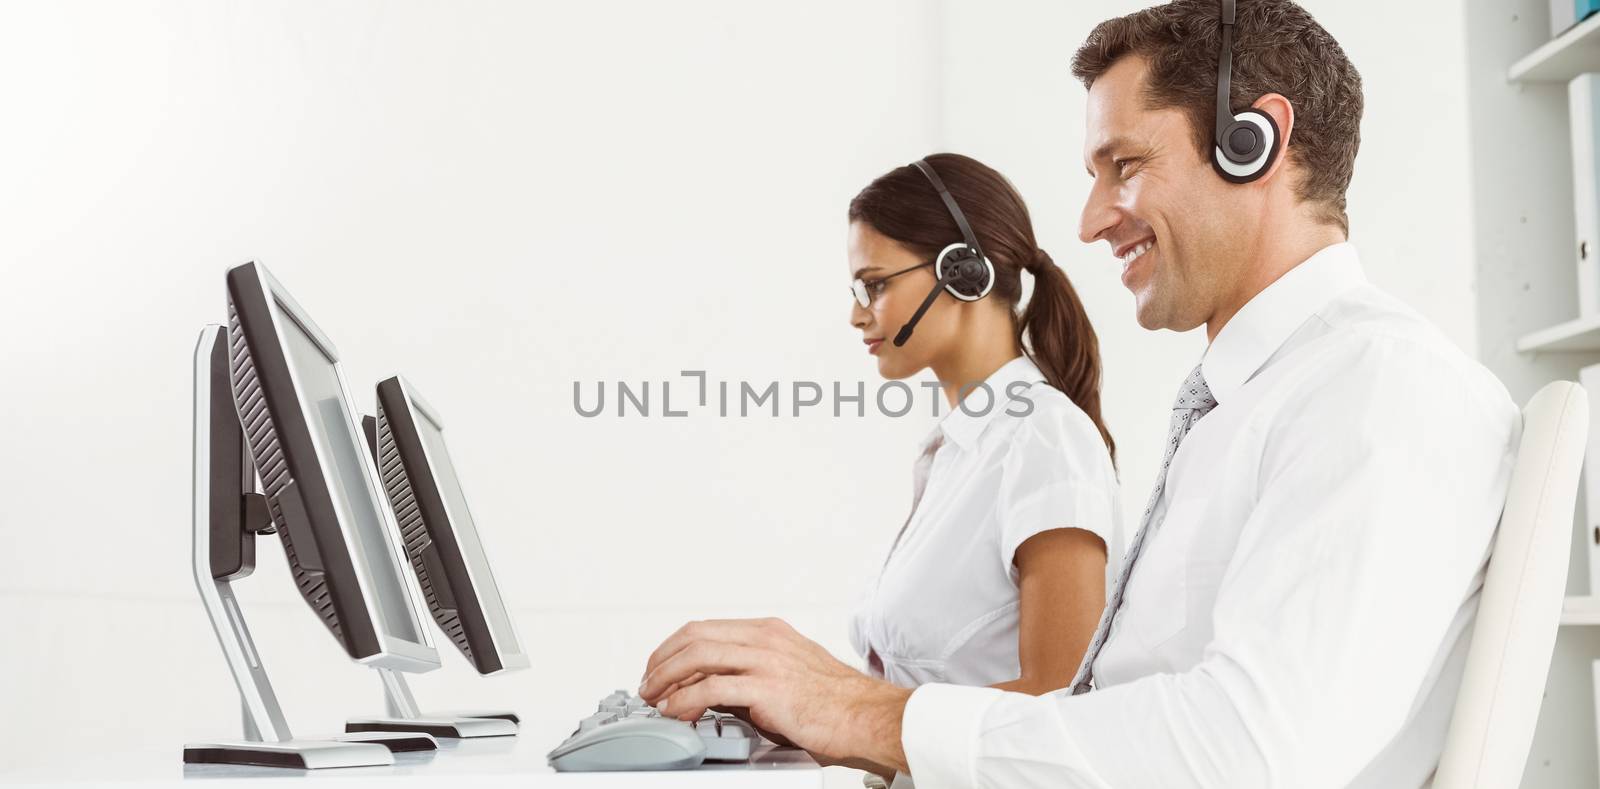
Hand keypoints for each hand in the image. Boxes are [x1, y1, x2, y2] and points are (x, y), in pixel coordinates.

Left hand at [638, 617, 912, 770]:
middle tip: (648, 683)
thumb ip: (755, 672)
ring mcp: (766, 660)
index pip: (706, 628)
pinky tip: (675, 711)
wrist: (866, 715)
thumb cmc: (835, 702)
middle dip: (662, 660)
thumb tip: (718, 689)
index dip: (674, 647)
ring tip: (654, 697)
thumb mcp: (790, 672)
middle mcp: (765, 639)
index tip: (660, 667)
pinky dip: (684, 699)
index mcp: (769, 631)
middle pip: (695, 636)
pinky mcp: (767, 687)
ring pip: (697, 655)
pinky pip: (711, 688)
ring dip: (666, 677)